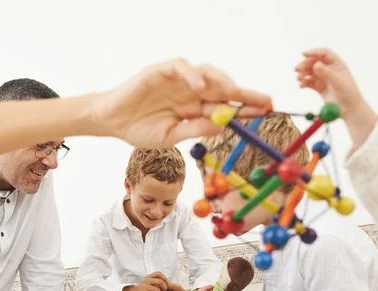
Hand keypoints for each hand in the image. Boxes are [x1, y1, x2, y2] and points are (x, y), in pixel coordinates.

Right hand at [92, 59, 272, 147]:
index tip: (266, 113)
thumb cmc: (138, 130)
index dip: (245, 108)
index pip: (225, 106)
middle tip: (263, 101)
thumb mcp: (171, 136)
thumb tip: (224, 126)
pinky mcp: (160, 72)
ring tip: (234, 92)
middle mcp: (189, 92)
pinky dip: (192, 74)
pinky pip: (180, 68)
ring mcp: (176, 81)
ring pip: (206, 73)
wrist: (111, 122)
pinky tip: (200, 87)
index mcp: (193, 108)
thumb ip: (195, 128)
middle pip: (222, 88)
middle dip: (244, 94)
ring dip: (222, 81)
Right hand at [122, 272, 168, 290]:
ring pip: (158, 290)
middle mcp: (146, 280)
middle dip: (165, 288)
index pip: (159, 273)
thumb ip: (157, 281)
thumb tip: (168, 284)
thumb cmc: (145, 289)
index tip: (165, 283)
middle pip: (160, 282)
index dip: (164, 278)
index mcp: (149, 276)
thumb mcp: (150, 282)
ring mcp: (144, 286)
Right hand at [295, 48, 377, 149]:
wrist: (348, 109)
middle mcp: (329, 69)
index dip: (314, 52)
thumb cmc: (348, 93)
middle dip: (304, 65)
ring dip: (302, 74)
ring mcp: (323, 78)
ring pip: (309, 72)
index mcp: (337, 64)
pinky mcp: (319, 87)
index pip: (324, 54)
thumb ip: (326, 73)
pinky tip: (302, 86)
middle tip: (297, 69)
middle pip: (314, 62)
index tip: (303, 54)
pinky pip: (308, 82)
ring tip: (299, 79)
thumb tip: (316, 64)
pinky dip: (304, 83)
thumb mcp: (338, 81)